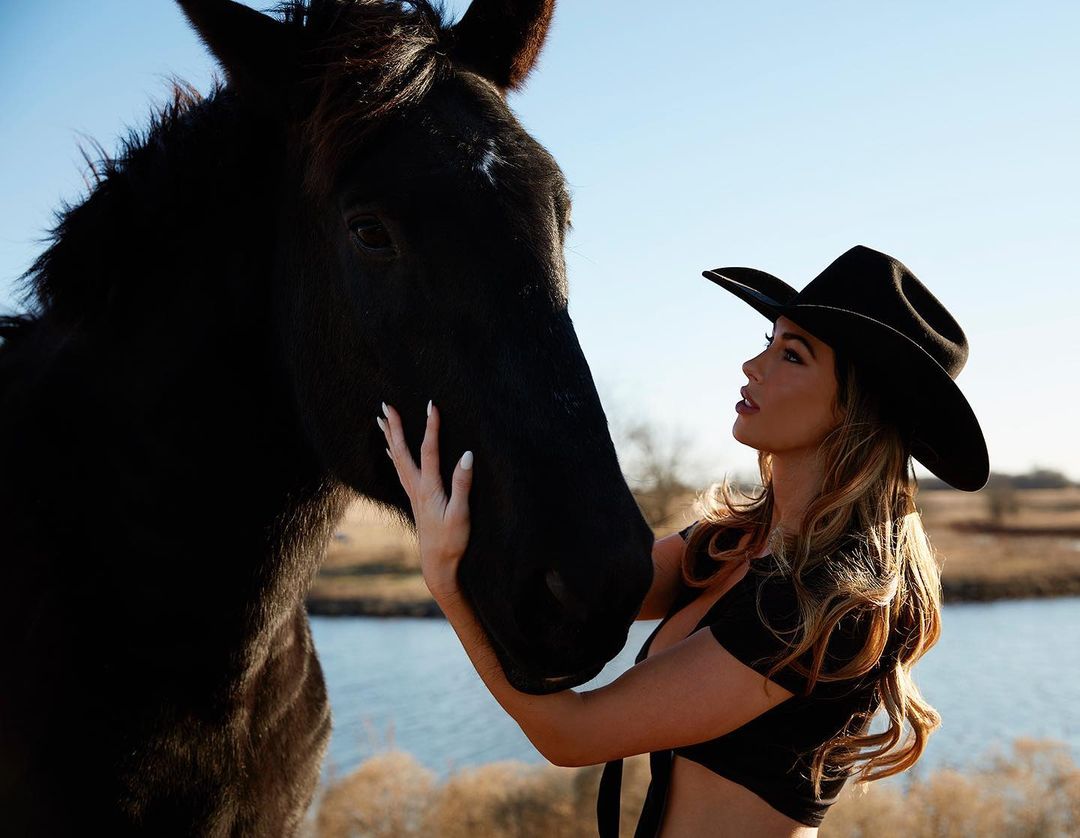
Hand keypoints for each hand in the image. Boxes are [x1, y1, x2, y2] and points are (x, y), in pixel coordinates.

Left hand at [377, 400, 473, 600]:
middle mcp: (417, 488)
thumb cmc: (452, 541)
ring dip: (391, 437)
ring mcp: (413, 494)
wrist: (437, 565)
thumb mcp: (461, 514)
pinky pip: (399, 470)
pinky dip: (394, 456)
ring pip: (397, 459)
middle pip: (402, 451)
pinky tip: (390, 450)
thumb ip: (462, 484)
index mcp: (429, 488)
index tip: (431, 404)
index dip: (431, 426)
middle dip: (395, 427)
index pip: (429, 450)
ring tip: (382, 420)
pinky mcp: (415, 500)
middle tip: (385, 405)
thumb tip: (467, 454)